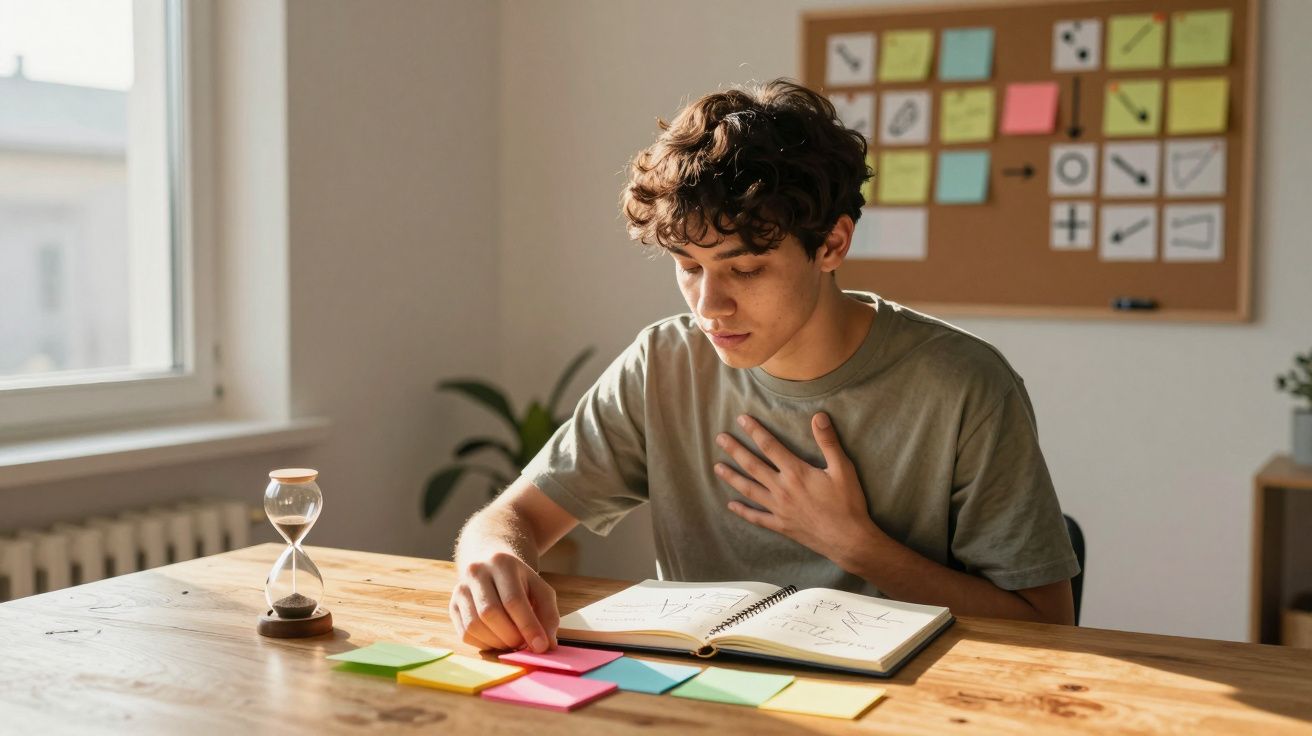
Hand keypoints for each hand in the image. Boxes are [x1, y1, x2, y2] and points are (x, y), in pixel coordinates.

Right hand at [449, 551, 558, 652]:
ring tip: (512, 642)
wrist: (491, 566)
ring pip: (474, 625)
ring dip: (497, 642)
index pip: (513, 600)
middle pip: (490, 613)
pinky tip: (497, 639)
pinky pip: (465, 633)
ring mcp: (460, 589)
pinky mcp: (452, 606)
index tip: (541, 646)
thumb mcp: (540, 589)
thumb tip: (547, 645)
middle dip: (511, 636)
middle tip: (524, 644)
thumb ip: (548, 615)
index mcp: (502, 563)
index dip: (528, 626)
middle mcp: (476, 572)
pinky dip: (484, 644)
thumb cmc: (520, 582)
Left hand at [715, 412, 882, 567]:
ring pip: (749, 489)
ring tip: (717, 467)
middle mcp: (782, 489)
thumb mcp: (843, 469)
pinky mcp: (781, 525)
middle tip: (720, 438)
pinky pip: (757, 517)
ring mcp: (779, 509)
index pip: (769, 446)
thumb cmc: (847, 503)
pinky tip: (731, 505)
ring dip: (732, 477)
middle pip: (752, 465)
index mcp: (796, 472)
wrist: (848, 540)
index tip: (741, 419)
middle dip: (735, 450)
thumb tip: (819, 416)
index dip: (754, 431)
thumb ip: (828, 442)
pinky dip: (743, 511)